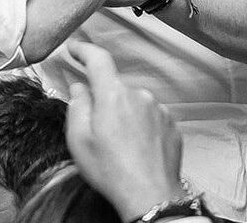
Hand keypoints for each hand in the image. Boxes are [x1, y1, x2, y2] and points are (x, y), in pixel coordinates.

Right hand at [65, 41, 184, 221]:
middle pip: (115, 88)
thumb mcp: (79, 140)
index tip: (74, 48)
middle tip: (98, 131)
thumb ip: (77, 105)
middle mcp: (139, 95)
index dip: (83, 49)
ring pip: (133, 103)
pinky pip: (150, 117)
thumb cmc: (111, 170)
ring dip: (125, 116)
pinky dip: (141, 126)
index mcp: (113, 94)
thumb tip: (80, 87)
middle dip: (104, 102)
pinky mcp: (172, 125)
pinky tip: (137, 148)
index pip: (98, 59)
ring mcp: (159, 109)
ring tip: (120, 146)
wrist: (151, 197)